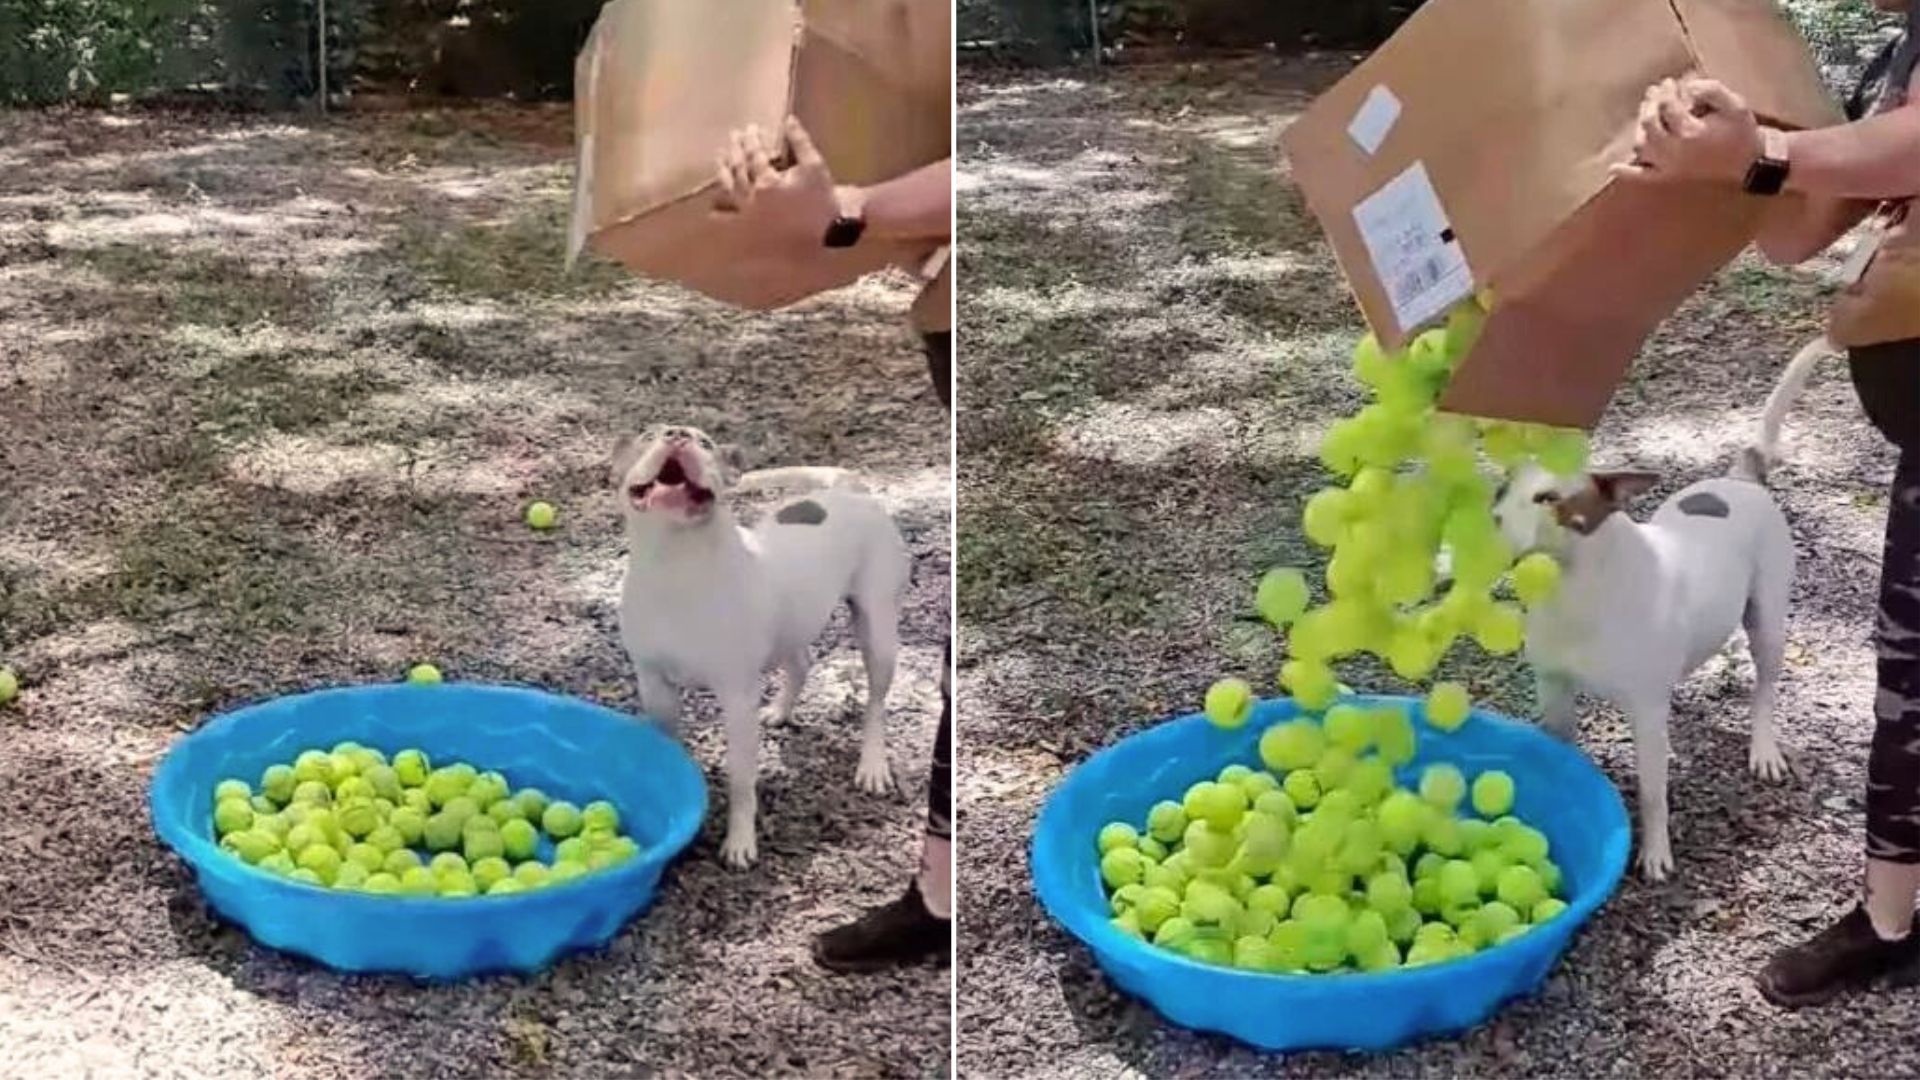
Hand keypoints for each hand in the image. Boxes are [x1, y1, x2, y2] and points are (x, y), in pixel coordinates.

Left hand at [711, 116, 849, 253]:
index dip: (752, 139)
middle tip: (734, 136)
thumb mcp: (816, 167)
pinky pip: (729, 218)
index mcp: (768, 181)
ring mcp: (748, 215)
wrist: (826, 237)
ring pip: (729, 189)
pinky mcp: (749, 230)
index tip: (751, 128)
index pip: (754, 154)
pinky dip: (720, 208)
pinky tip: (715, 202)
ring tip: (721, 158)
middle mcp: (752, 197)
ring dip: (723, 171)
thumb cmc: (823, 202)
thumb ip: (800, 142)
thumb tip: (789, 121)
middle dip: (736, 150)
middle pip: (738, 169)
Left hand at [1612, 77, 1764, 185]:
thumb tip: (1689, 85)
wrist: (1749, 164)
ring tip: (1646, 111)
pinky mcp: (1668, 177)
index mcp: (1691, 132)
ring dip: (1640, 126)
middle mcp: (1674, 151)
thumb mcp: (1736, 105)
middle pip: (1650, 124)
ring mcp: (1668, 166)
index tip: (1669, 82)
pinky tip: (1613, 167)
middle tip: (1655, 91)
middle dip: (1651, 105)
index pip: (1668, 107)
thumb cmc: (1742, 132)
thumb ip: (1713, 91)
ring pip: (1642, 145)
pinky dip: (1628, 172)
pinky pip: (1643, 176)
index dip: (1666, 92)